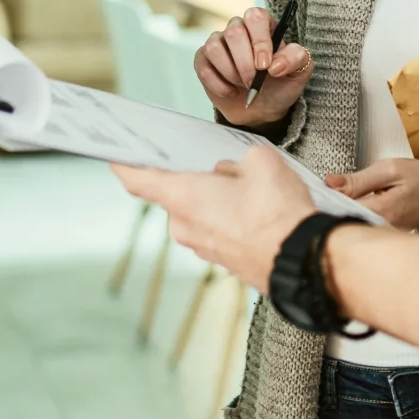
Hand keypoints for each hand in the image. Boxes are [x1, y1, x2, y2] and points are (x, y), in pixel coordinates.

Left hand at [111, 146, 314, 292]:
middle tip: (228, 169)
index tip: (117, 158)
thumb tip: (232, 173)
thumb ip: (238, 161)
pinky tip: (260, 213)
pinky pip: (218, 231)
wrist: (301, 259)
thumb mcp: (261, 163)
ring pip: (202, 213)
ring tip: (255, 193)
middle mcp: (184, 226)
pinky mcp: (222, 260)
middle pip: (179, 194)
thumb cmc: (277, 213)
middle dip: (200, 180)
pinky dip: (233, 221)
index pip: (139, 179)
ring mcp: (202, 247)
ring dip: (219, 201)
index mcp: (184, 197)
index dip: (125, 165)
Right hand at [197, 5, 312, 128]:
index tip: (265, 66)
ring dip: (230, 73)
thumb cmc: (281, 84)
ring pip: (214, 47)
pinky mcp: (203, 60)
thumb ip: (296, 59)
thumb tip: (275, 64)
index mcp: (263, 25)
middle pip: (233, 32)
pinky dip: (218, 84)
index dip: (259, 41)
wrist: (262, 109)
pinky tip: (231, 92)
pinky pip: (203, 66)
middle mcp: (238, 28)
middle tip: (254, 82)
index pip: (256, 17)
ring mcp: (218, 42)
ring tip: (243, 85)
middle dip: (245, 63)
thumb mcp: (299, 72)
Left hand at [326, 159, 418, 231]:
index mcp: (381, 211)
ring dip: (338, 210)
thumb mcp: (390, 169)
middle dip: (328, 207)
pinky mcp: (379, 235)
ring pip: (347, 224)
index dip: (324, 199)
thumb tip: (329, 182)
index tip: (317, 189)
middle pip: (340, 221)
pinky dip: (349, 214)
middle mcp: (379, 229)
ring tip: (337, 197)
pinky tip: (349, 206)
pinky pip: (356, 226)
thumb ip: (358, 179)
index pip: (339, 210)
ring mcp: (380, 235)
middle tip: (325, 191)